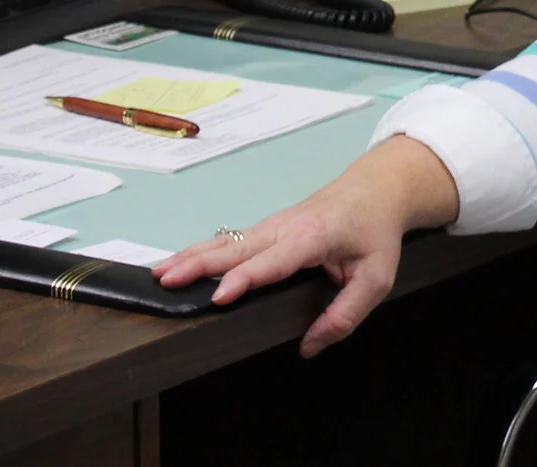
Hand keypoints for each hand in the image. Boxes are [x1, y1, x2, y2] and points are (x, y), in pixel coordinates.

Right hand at [152, 135, 460, 356]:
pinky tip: (179, 263)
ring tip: (160, 274)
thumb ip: (346, 315)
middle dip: (199, 264)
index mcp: (313, 237)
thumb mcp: (376, 278)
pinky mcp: (265, 229)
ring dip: (191, 256)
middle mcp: (285, 227)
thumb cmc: (374, 232)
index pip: (273, 261)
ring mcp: (272, 224)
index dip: (245, 279)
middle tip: (167, 281)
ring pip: (225, 241)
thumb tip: (309, 346)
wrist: (374, 189)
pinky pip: (229, 240)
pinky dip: (200, 251)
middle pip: (236, 247)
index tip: (219, 297)